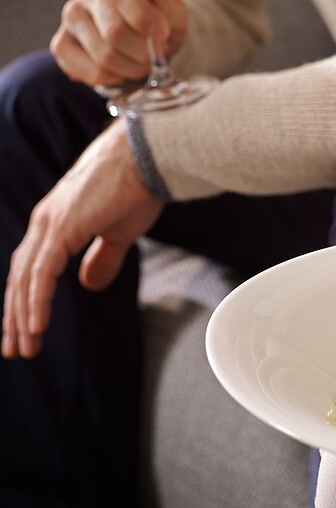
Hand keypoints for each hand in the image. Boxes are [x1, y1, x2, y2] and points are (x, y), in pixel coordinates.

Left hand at [2, 121, 162, 357]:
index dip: (26, 300)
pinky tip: (36, 326)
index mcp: (55, 222)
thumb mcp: (119, 232)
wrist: (147, 158)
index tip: (26, 330)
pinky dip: (36, 302)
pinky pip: (42, 274)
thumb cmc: (138, 187)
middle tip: (15, 349)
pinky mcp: (62, 228)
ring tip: (25, 347)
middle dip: (15, 317)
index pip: (31, 268)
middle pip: (20, 278)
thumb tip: (88, 286)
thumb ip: (102, 259)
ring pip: (26, 280)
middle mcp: (44, 222)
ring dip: (22, 316)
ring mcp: (50, 224)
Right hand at [51, 0, 187, 86]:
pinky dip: (113, 79)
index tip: (163, 33)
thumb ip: (170, 5)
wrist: (147, 37)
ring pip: (103, 56)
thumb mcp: (176, 13)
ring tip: (141, 62)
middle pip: (114, 32)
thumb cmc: (161, 22)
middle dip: (143, 52)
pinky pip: (89, 71)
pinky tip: (122, 70)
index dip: (143, 17)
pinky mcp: (63, 44)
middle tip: (155, 55)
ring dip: (131, 68)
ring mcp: (72, 17)